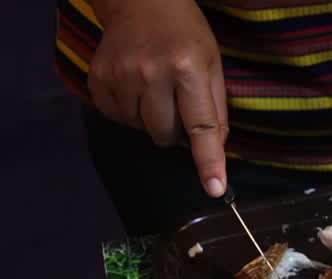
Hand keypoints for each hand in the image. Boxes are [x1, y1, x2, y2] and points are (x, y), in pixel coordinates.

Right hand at [88, 0, 228, 196]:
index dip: (208, 161)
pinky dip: (129, 112)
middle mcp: (152, 74)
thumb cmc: (185, 33)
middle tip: (176, 102)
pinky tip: (135, 89)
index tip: (215, 189)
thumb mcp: (213, 63)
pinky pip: (116, 117)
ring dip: (150, 120)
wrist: (139, 0)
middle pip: (165, 134)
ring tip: (155, 90)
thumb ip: (216, 108)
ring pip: (140, 129)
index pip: (201, 126)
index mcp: (188, 70)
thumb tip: (217, 148)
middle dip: (174, 130)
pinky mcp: (98, 79)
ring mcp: (121, 76)